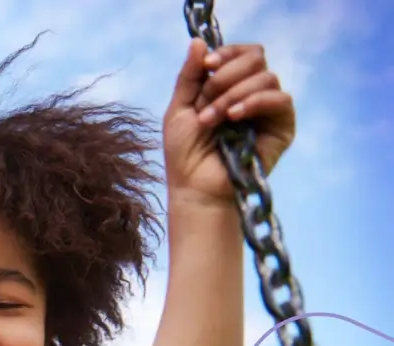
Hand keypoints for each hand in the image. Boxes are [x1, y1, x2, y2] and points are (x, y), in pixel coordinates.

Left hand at [162, 39, 295, 204]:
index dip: (227, 53)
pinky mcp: (283, 127)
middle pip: (256, 59)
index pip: (242, 54)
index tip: (207, 64)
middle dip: (225, 76)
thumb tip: (199, 42)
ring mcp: (268, 110)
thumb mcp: (179, 108)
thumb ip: (190, 76)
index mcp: (230, 87)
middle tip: (206, 101)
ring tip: (213, 119)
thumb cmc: (185, 153)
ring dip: (233, 94)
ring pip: (266, 77)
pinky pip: (280, 99)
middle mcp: (252, 94)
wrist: (195, 188)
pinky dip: (254, 102)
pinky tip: (235, 117)